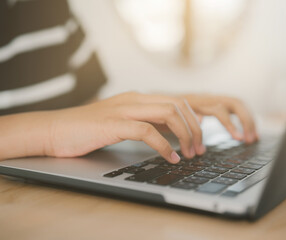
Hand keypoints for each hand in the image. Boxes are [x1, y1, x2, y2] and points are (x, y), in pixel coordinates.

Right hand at [0, 92, 256, 163]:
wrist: (55, 130)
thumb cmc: (89, 131)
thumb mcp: (124, 124)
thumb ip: (148, 125)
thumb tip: (173, 137)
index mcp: (141, 99)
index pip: (179, 101)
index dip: (197, 120)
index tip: (203, 141)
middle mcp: (137, 99)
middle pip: (180, 104)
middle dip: (198, 127)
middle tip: (201, 150)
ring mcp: (125, 108)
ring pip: (169, 112)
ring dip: (186, 134)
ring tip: (190, 154)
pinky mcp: (113, 123)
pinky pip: (147, 130)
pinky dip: (163, 144)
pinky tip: (170, 157)